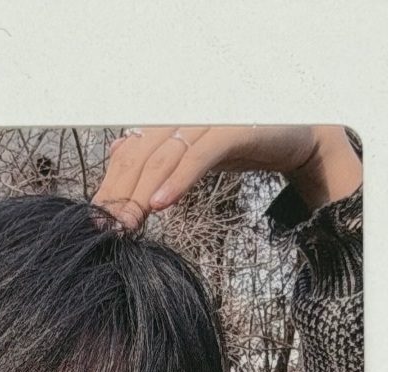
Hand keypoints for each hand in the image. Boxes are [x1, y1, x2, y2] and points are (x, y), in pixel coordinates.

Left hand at [92, 125, 360, 229]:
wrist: (301, 136)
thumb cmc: (246, 145)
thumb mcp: (195, 155)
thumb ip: (161, 157)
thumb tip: (118, 154)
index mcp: (171, 123)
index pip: (128, 155)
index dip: (110, 186)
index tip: (97, 221)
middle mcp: (184, 116)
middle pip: (139, 156)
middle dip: (119, 195)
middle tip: (106, 230)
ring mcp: (208, 119)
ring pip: (163, 156)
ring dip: (140, 192)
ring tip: (126, 223)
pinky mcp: (234, 127)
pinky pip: (199, 155)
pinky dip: (178, 179)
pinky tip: (161, 203)